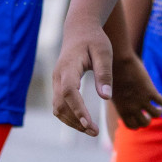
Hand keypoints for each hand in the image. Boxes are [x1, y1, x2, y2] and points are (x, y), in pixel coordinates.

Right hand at [52, 21, 113, 135]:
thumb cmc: (95, 39)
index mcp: (69, 66)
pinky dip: (69, 116)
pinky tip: (83, 122)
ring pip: (57, 107)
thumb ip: (104, 74)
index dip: (78, 110)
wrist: (80, 29)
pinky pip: (59, 105)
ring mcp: (56, 81)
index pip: (70, 92)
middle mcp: (58, 76)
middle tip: (95, 132)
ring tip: (91, 131)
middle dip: (76, 121)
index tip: (89, 125)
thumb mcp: (104, 52)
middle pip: (61, 104)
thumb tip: (105, 97)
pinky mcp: (59, 85)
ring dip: (72, 122)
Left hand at [109, 53, 161, 129]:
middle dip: (148, 119)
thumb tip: (125, 102)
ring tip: (159, 107)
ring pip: (156, 114)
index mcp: (122, 109)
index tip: (140, 117)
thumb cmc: (114, 73)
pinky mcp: (150, 91)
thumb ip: (121, 101)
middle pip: (145, 123)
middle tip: (149, 113)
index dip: (137, 124)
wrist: (118, 61)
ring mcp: (142, 100)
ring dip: (159, 111)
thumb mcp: (115, 93)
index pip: (132, 126)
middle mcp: (132, 108)